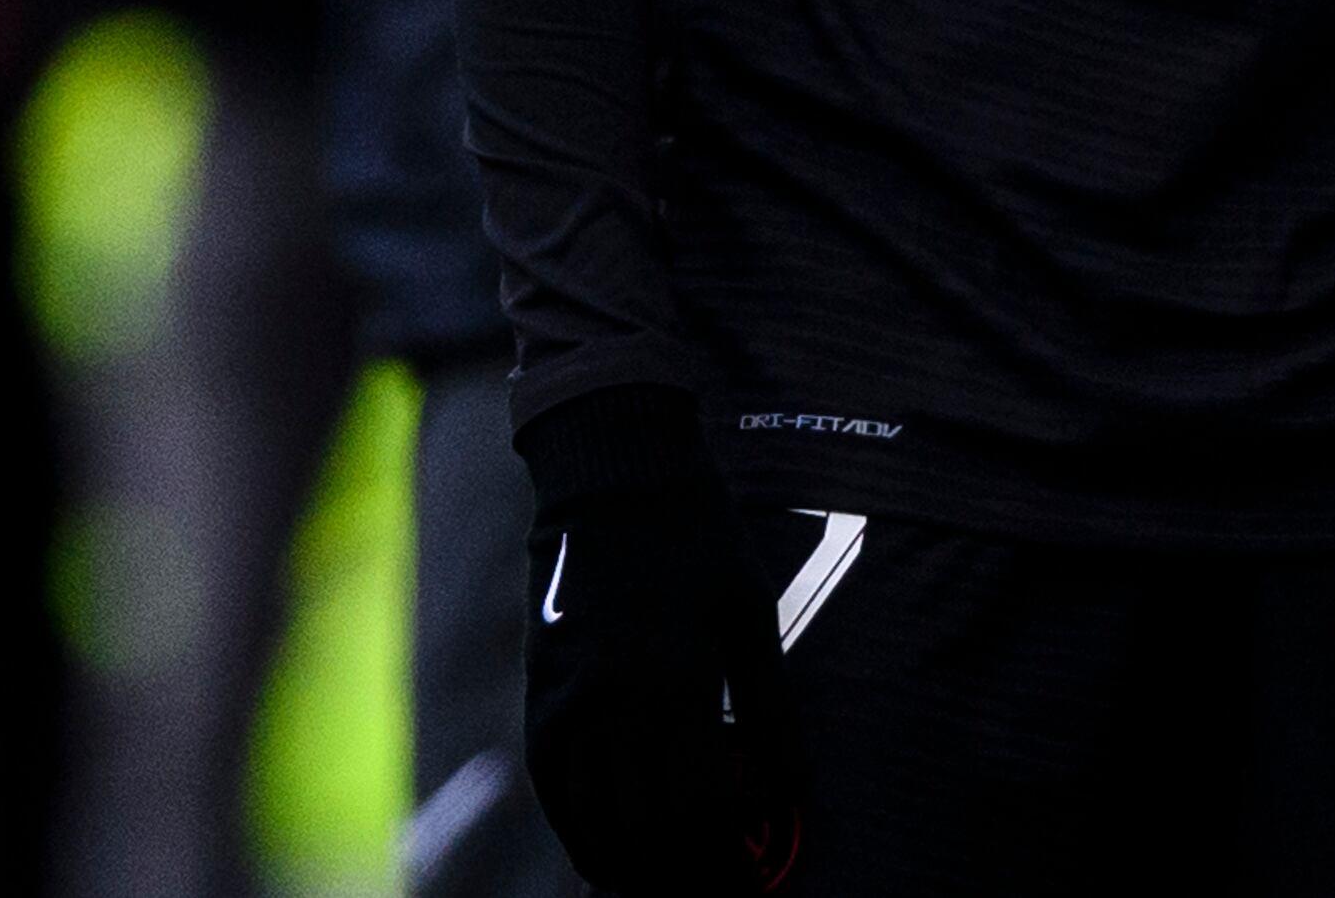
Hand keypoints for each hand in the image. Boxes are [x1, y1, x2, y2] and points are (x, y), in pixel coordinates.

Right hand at [513, 389, 800, 897]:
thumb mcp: (751, 614)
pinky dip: (584, 835)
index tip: (752, 864)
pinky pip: (555, 793)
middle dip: (686, 870)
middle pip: (646, 829)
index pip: (700, 805)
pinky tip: (612, 857)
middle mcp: (613, 702)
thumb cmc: (699, 540)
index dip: (728, 848)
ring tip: (671, 879)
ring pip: (595, 823)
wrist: (614, 478)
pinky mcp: (541, 700)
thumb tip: (793, 791)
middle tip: (719, 884)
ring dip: (635, 866)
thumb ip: (772, 710)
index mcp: (675, 680)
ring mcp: (568, 704)